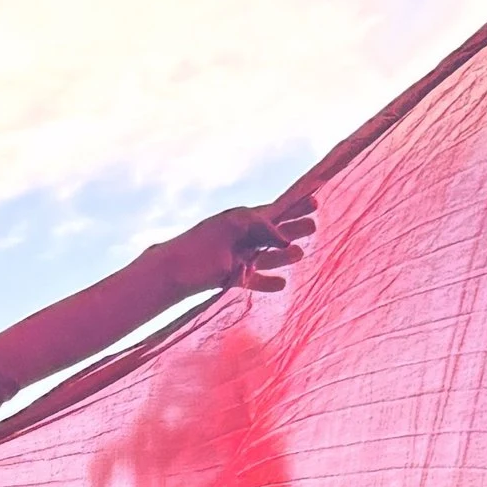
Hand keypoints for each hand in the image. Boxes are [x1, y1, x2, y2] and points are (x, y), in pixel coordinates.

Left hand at [157, 201, 314, 304]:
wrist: (172, 272)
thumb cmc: (200, 246)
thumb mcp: (234, 228)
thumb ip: (262, 229)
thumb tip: (286, 242)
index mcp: (242, 219)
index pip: (274, 211)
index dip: (294, 207)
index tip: (314, 202)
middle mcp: (241, 237)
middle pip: (274, 233)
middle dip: (294, 229)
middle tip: (314, 227)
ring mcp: (237, 258)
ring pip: (267, 256)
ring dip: (284, 257)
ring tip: (301, 255)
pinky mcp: (231, 278)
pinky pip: (254, 280)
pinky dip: (267, 282)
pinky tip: (282, 285)